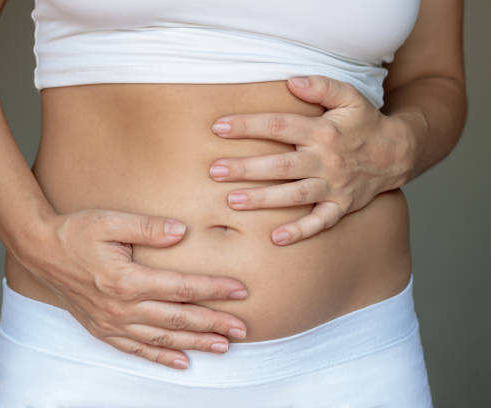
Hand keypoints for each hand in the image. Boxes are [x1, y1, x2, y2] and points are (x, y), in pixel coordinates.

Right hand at [19, 209, 248, 369]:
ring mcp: (111, 322)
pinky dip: (160, 358)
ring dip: (194, 344)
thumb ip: (148, 228)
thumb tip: (182, 231)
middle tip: (242, 329)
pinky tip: (181, 363)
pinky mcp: (102, 329)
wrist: (41, 251)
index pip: (181, 288)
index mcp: (127, 279)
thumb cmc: (76, 232)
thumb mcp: (111, 222)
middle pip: (177, 320)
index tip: (239, 291)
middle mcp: (121, 307)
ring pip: (162, 340)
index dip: (213, 290)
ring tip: (223, 347)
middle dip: (213, 324)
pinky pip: (136, 350)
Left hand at [208, 75, 409, 245]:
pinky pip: (320, 222)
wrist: (396, 153)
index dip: (248, 126)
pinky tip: (276, 239)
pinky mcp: (341, 206)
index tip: (219, 127)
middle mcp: (326, 160)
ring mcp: (334, 186)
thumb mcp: (349, 96)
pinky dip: (300, 231)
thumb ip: (321, 86)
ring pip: (294, 195)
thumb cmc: (364, 122)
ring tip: (232, 203)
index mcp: (323, 131)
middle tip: (215, 171)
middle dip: (246, 169)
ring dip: (263, 200)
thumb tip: (290, 81)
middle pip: (281, 165)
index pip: (279, 126)